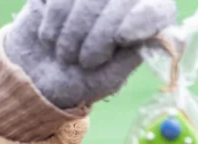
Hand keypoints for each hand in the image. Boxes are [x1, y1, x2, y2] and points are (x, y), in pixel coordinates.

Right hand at [4, 0, 176, 108]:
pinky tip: (49, 38)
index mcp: (144, 26)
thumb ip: (135, 54)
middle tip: (84, 61)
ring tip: (66, 55)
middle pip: (123, 0)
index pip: (158, 9)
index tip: (122, 36)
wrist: (33, 78)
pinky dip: (53, 18)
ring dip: (74, 28)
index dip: (143, 18)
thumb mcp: (110, 77)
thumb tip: (164, 36)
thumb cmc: (80, 81)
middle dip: (100, 31)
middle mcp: (123, 5)